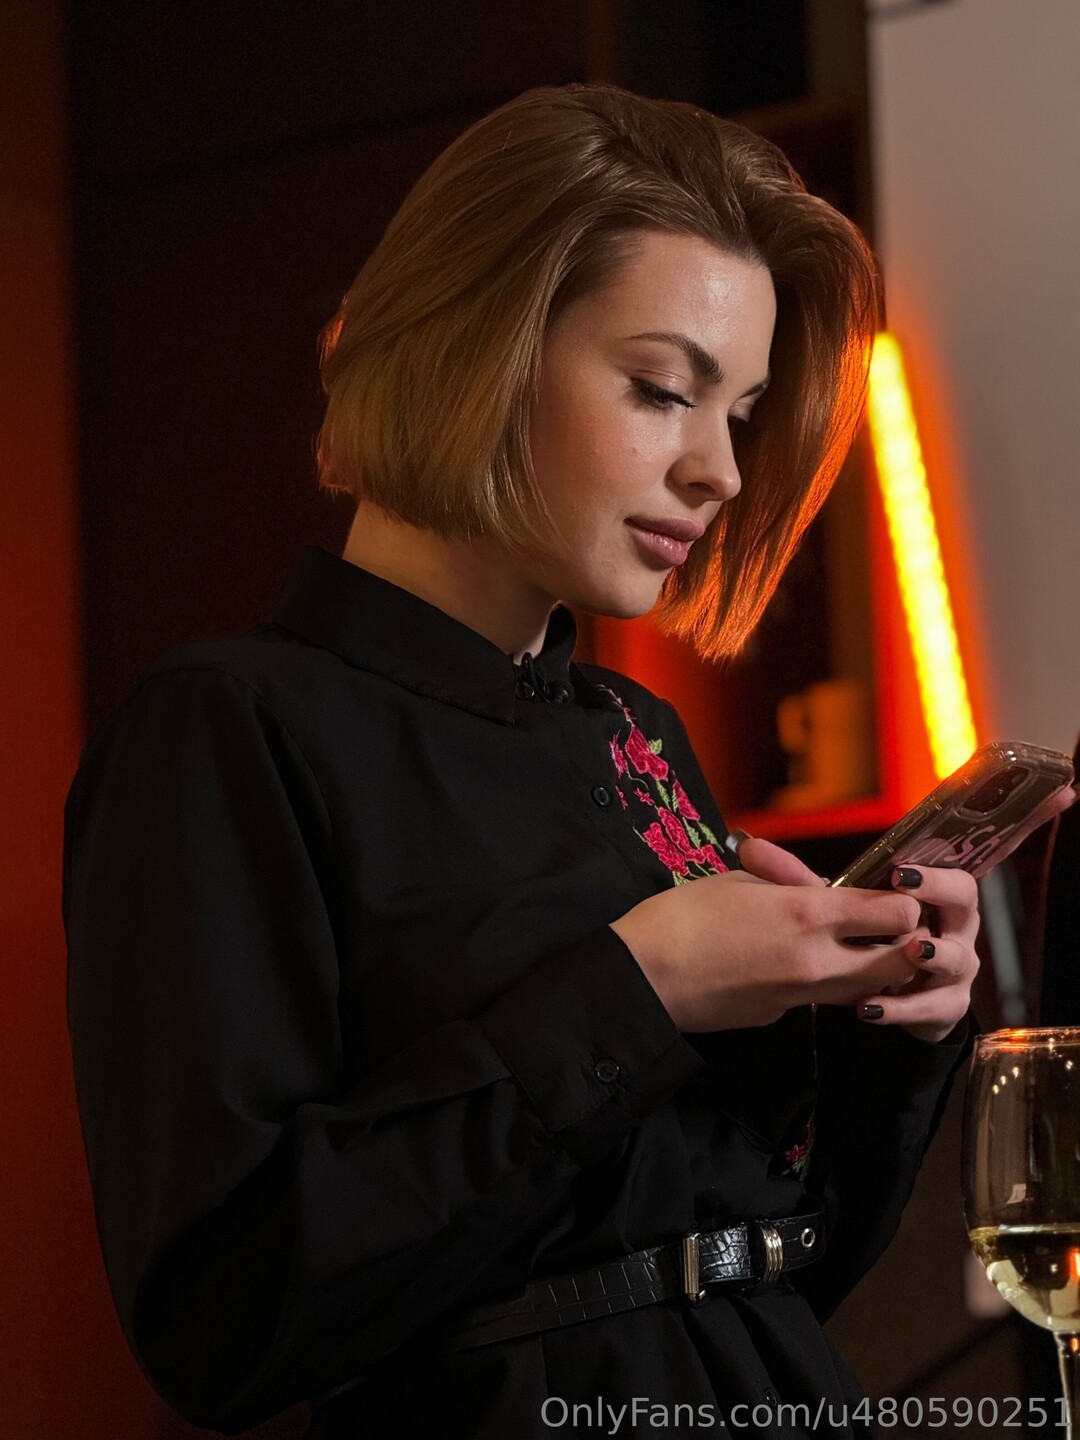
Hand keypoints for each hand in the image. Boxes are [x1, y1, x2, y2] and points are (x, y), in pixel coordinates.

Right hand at [609, 841, 921, 1032]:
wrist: (645, 976)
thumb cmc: (685, 914)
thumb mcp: (741, 881)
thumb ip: (791, 884)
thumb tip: (818, 891)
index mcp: (808, 915)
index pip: (896, 915)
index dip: (900, 903)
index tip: (885, 894)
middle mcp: (818, 962)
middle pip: (898, 963)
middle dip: (900, 945)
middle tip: (880, 927)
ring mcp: (801, 997)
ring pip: (866, 989)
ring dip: (868, 969)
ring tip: (844, 945)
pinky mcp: (780, 1017)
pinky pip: (820, 999)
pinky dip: (823, 984)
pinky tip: (790, 964)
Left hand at [739, 835, 982, 1043]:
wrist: (892, 996)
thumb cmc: (863, 937)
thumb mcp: (829, 907)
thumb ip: (794, 880)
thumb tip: (750, 848)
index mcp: (929, 890)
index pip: (939, 865)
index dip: (926, 869)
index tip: (898, 872)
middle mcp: (950, 923)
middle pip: (962, 900)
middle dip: (940, 898)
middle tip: (911, 900)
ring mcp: (952, 966)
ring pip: (955, 957)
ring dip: (933, 954)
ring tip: (911, 952)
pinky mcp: (944, 1005)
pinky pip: (933, 1005)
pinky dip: (902, 1007)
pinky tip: (871, 1007)